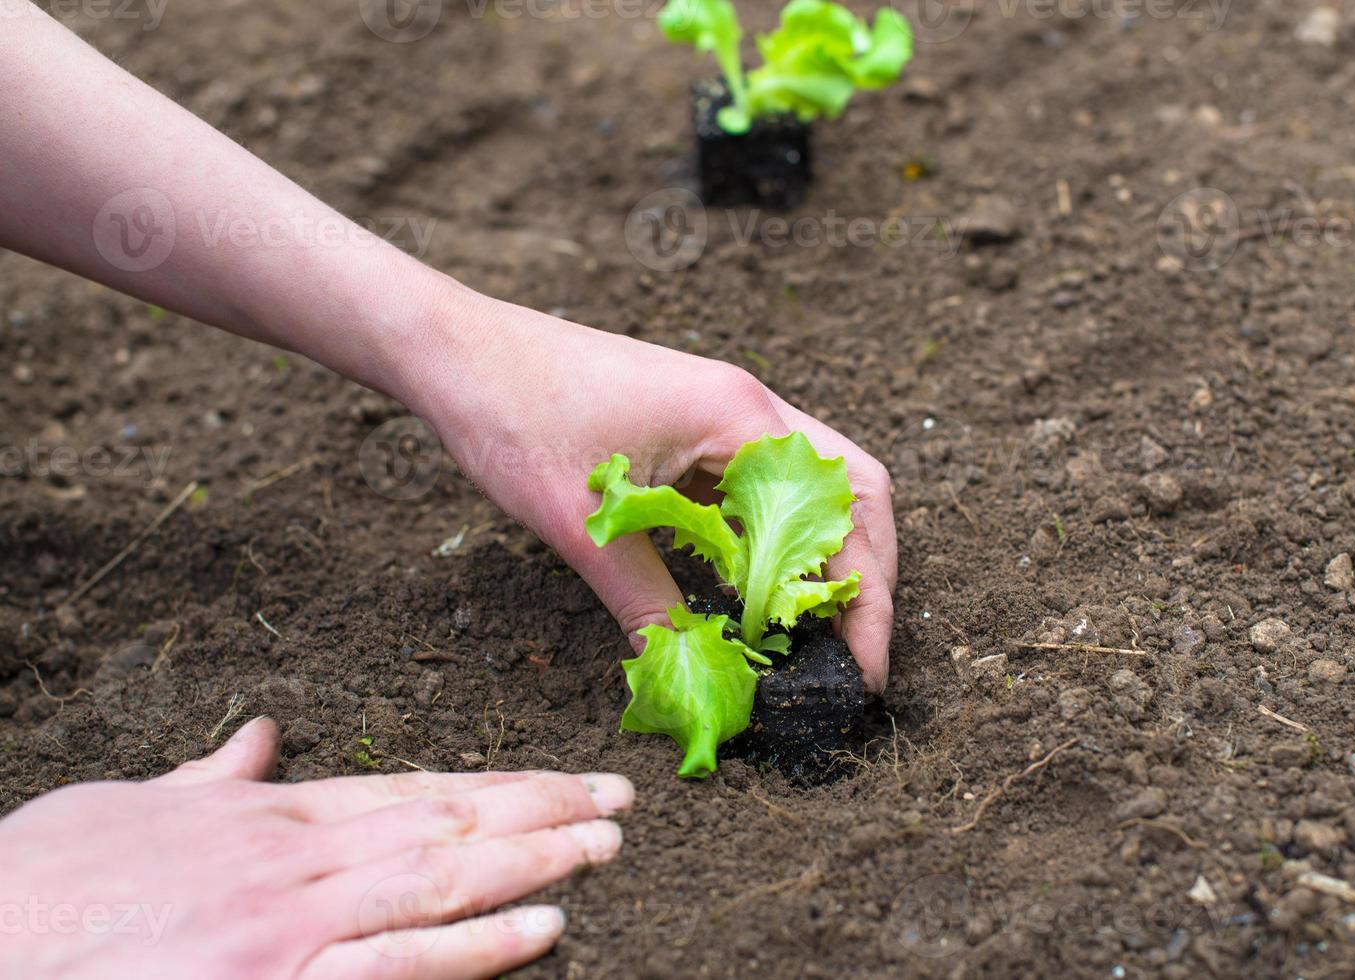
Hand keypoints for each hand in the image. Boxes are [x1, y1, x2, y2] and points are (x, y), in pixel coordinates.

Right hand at [0, 718, 633, 978]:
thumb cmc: (30, 892)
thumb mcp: (117, 810)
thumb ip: (205, 779)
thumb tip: (260, 739)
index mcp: (264, 818)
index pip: (411, 789)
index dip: (498, 785)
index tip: (562, 779)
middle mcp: (293, 862)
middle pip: (446, 826)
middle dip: (541, 813)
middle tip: (619, 800)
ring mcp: (288, 930)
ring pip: (441, 883)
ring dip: (535, 865)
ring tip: (606, 849)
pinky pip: (396, 966)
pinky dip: (476, 947)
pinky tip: (544, 931)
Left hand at [411, 287, 897, 691]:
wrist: (453, 348)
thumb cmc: (513, 416)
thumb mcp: (584, 527)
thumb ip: (646, 604)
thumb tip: (693, 675)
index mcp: (740, 417)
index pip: (847, 512)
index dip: (865, 599)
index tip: (862, 671)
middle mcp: (748, 405)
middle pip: (853, 492)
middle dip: (864, 577)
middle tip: (851, 657)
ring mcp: (723, 410)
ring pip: (809, 489)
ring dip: (818, 557)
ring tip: (809, 633)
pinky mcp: (693, 424)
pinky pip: (757, 486)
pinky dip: (770, 539)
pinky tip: (751, 589)